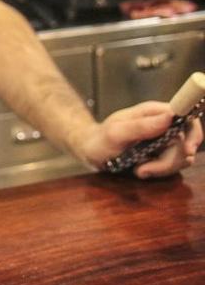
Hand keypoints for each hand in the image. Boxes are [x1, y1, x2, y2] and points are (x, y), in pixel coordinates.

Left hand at [74, 101, 202, 178]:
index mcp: (154, 112)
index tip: (186, 150)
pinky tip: (140, 171)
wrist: (91, 153)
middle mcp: (163, 124)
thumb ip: (141, 126)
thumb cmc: (100, 139)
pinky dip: (158, 172)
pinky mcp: (162, 154)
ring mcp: (164, 140)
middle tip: (144, 170)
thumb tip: (170, 116)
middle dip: (169, 161)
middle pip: (186, 142)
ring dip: (161, 168)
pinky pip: (172, 166)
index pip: (187, 116)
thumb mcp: (116, 133)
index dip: (193, 133)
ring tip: (138, 170)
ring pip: (182, 157)